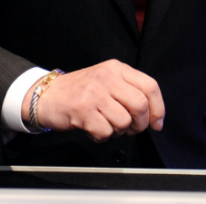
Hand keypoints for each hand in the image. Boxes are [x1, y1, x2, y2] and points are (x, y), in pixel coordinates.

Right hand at [23, 59, 164, 142]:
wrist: (47, 95)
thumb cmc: (80, 91)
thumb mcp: (107, 80)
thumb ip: (129, 90)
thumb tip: (153, 115)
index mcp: (117, 68)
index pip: (150, 86)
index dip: (158, 108)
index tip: (157, 123)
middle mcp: (107, 77)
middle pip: (140, 105)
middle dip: (140, 124)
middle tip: (131, 129)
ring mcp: (94, 93)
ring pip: (124, 121)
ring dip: (119, 131)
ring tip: (107, 126)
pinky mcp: (82, 110)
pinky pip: (105, 132)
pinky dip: (102, 137)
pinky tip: (93, 129)